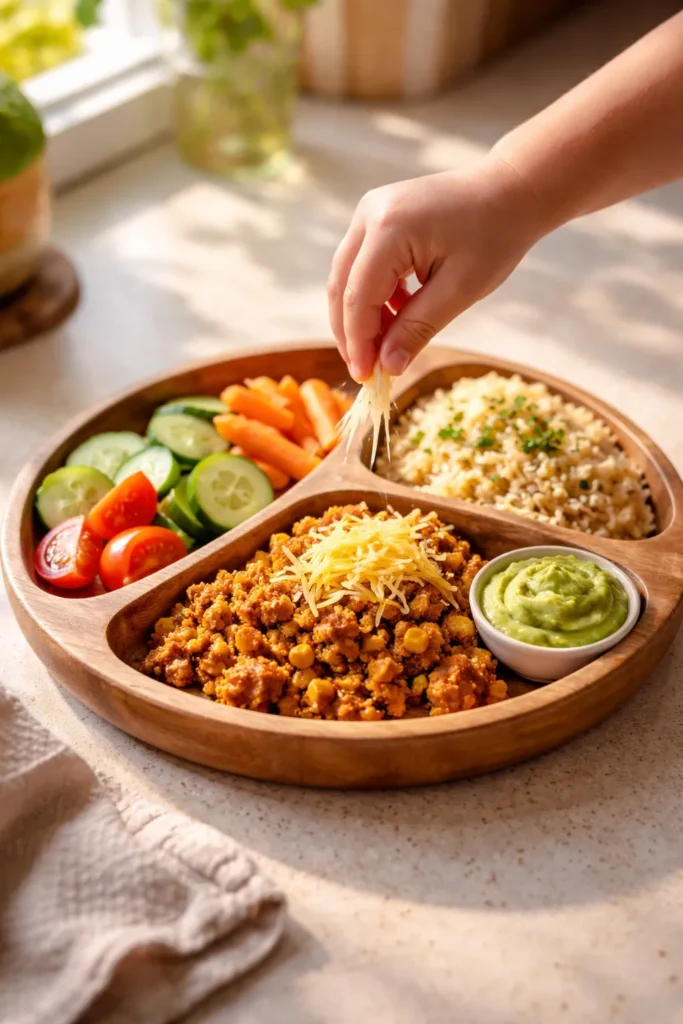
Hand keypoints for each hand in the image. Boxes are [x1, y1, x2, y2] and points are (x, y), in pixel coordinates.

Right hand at [327, 156, 543, 380]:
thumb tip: (388, 367)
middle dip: (351, 333)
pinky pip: (361, 265)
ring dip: (359, 317)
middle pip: (341, 286)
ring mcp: (369, 212)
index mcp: (389, 228)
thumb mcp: (459, 291)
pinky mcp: (376, 217)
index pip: (357, 297)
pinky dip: (372, 296)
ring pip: (346, 277)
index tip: (367, 378)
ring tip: (383, 349)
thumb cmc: (494, 236)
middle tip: (367, 371)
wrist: (509, 191)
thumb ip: (418, 328)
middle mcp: (369, 214)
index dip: (359, 342)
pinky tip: (396, 317)